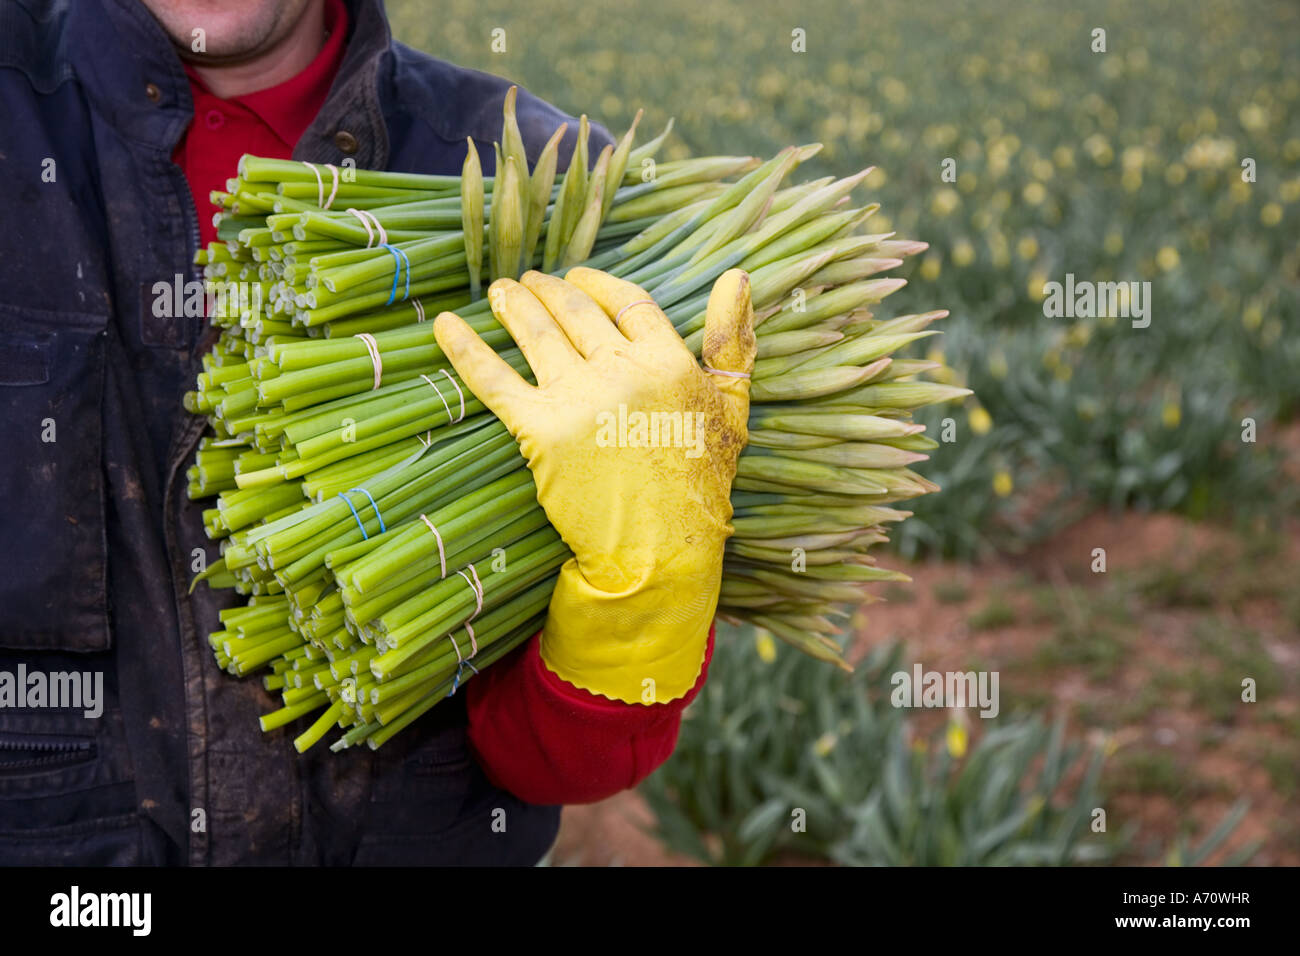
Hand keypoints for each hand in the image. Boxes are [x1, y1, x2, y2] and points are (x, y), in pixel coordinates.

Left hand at [433, 267, 755, 702]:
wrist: (662, 551)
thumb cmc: (700, 485)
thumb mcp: (734, 409)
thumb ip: (732, 341)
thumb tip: (737, 277)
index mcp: (670, 361)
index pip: (625, 300)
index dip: (595, 283)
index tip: (575, 277)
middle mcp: (623, 372)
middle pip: (574, 311)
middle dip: (545, 291)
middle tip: (527, 283)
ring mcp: (579, 400)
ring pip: (535, 334)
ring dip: (511, 305)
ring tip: (498, 293)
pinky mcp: (541, 432)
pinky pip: (494, 379)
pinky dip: (465, 350)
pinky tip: (445, 326)